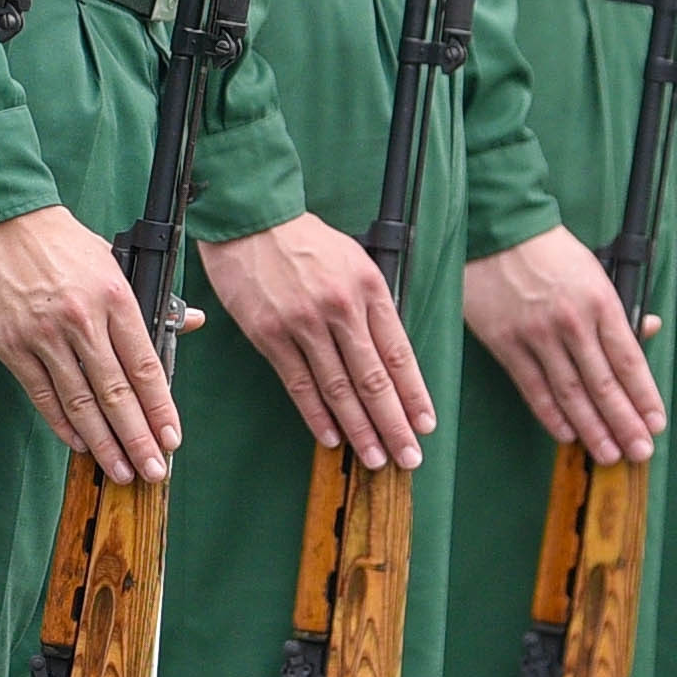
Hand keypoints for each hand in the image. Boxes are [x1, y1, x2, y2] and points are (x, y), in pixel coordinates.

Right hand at [0, 204, 174, 484]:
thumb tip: (192, 320)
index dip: (160, 409)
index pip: (145, 367)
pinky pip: (42, 395)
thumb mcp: (112, 259)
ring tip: (121, 470)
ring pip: (80, 403)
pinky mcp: (11, 345)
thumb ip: (150, 298)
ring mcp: (44, 336)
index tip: (171, 439)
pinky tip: (79, 444)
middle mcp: (82, 320)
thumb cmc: (59, 239)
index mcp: (114, 296)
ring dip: (103, 443)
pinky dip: (62, 424)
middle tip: (153, 471)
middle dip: (138, 439)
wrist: (0, 219)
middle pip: (116, 394)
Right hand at [202, 212, 426, 467]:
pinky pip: (299, 384)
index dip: (414, 394)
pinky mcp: (270, 334)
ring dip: (359, 429)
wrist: (251, 218)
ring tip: (374, 458)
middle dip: (393, 424)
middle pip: (373, 379)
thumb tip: (388, 357)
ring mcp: (304, 323)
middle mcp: (341, 308)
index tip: (425, 425)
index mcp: (368, 288)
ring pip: (338, 388)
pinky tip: (330, 437)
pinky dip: (316, 415)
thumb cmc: (303, 240)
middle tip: (408, 456)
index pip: (398, 353)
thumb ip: (372, 304)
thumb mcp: (353, 259)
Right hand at [462, 225, 661, 464]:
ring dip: (592, 428)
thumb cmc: (550, 249)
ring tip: (609, 453)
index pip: (629, 359)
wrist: (498, 229)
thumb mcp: (596, 269)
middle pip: (603, 384)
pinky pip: (533, 388)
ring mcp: (537, 335)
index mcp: (600, 301)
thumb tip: (648, 329)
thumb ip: (619, 306)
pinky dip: (551, 415)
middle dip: (625, 422)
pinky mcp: (506, 343)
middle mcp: (572, 322)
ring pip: (570, 393)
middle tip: (639, 451)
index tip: (656, 423)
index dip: (644, 396)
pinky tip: (567, 434)